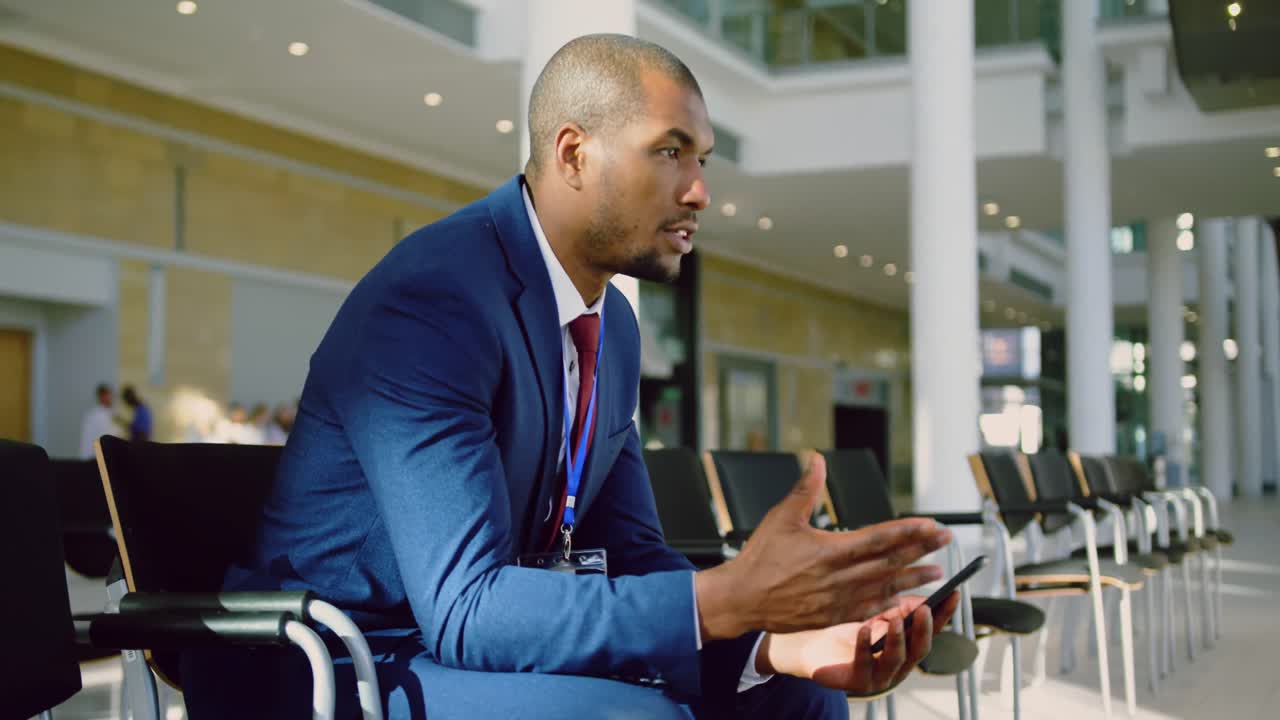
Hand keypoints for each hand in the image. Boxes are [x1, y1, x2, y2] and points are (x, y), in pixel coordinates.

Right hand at [695, 454, 952, 639]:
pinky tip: (908, 601)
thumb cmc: (760, 558)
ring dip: (913, 579)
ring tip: (938, 572)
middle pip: (889, 562)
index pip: (878, 538)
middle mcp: (839, 577)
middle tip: (946, 541)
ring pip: (885, 588)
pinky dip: (892, 606)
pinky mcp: (833, 616)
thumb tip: (816, 459)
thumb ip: (805, 489)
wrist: (742, 599)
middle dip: (921, 550)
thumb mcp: (781, 517)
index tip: (930, 524)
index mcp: (829, 550)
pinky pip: (870, 611)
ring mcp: (838, 599)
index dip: (907, 531)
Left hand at [756, 593, 961, 695]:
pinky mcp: (855, 681)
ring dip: (898, 639)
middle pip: (920, 648)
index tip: (954, 592)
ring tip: (896, 620)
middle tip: (926, 610)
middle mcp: (896, 660)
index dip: (944, 612)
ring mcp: (878, 674)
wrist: (805, 645)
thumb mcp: (871, 608)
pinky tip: (863, 629)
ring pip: (896, 660)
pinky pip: (863, 665)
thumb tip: (920, 584)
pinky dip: (865, 646)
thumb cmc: (840, 624)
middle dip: (926, 629)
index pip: (930, 628)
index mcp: (903, 641)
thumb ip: (895, 601)